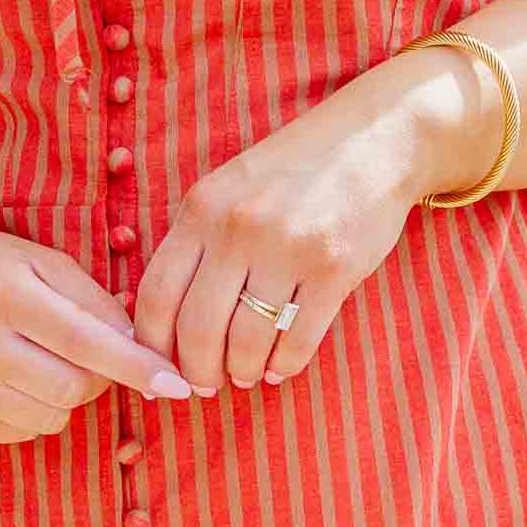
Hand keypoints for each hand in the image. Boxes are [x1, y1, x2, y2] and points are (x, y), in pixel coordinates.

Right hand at [0, 218, 201, 441]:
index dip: (138, 367)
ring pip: (50, 418)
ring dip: (65, 396)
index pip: (87, 341)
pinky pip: (20, 433)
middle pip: (73, 388)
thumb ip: (93, 300)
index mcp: (2, 289)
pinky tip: (12, 376)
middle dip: (99, 377)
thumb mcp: (35, 259)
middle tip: (91, 354)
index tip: (177, 385)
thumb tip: (145, 350)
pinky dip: (33, 411)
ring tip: (42, 359)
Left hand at [133, 53, 470, 396]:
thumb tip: (162, 318)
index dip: (152, 345)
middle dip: (198, 371)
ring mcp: (288, 248)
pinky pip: (299, 339)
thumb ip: (196, 240)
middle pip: (197, 329)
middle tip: (205, 385)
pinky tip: (280, 367)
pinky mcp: (334, 268)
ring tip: (246, 374)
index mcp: (201, 208)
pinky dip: (285, 364)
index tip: (161, 364)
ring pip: (247, 341)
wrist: (374, 141)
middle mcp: (238, 228)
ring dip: (243, 371)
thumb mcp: (229, 188)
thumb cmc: (294, 171)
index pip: (156, 295)